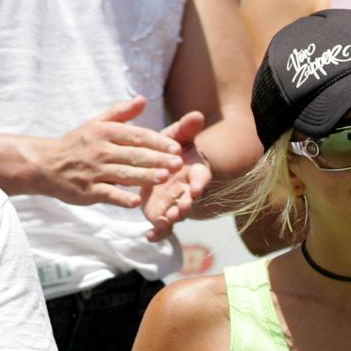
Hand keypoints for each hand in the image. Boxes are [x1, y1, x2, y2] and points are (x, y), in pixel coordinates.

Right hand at [32, 96, 183, 208]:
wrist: (45, 164)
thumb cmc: (77, 144)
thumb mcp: (95, 124)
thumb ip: (120, 113)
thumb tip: (142, 99)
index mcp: (104, 133)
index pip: (136, 136)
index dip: (156, 142)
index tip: (176, 147)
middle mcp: (100, 151)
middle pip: (133, 155)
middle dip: (157, 159)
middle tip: (177, 163)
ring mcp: (94, 171)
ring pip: (123, 174)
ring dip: (144, 176)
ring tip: (163, 178)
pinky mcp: (88, 191)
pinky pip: (107, 194)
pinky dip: (121, 198)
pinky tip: (136, 202)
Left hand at [141, 111, 212, 240]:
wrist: (162, 163)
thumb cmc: (172, 147)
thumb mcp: (178, 135)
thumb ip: (186, 128)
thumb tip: (197, 115)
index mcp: (195, 172)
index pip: (201, 178)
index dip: (200, 183)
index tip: (197, 188)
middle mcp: (187, 190)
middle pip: (189, 200)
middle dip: (186, 205)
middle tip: (181, 208)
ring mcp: (174, 202)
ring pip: (176, 214)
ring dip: (172, 219)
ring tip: (165, 221)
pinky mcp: (162, 212)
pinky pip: (162, 226)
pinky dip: (157, 232)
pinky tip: (148, 236)